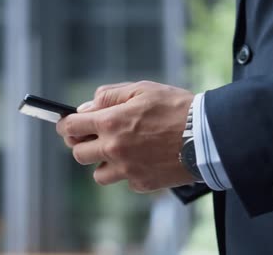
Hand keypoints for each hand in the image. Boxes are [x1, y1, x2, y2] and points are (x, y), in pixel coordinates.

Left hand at [56, 81, 195, 192]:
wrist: (208, 136)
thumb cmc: (176, 107)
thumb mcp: (141, 89)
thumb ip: (109, 96)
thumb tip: (85, 107)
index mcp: (111, 122)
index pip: (70, 127)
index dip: (64, 125)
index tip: (66, 124)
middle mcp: (114, 149)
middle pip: (78, 153)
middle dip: (81, 143)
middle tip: (94, 136)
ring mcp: (127, 170)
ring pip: (98, 174)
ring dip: (103, 162)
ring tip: (120, 150)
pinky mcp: (142, 183)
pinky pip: (124, 180)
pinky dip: (128, 171)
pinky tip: (144, 158)